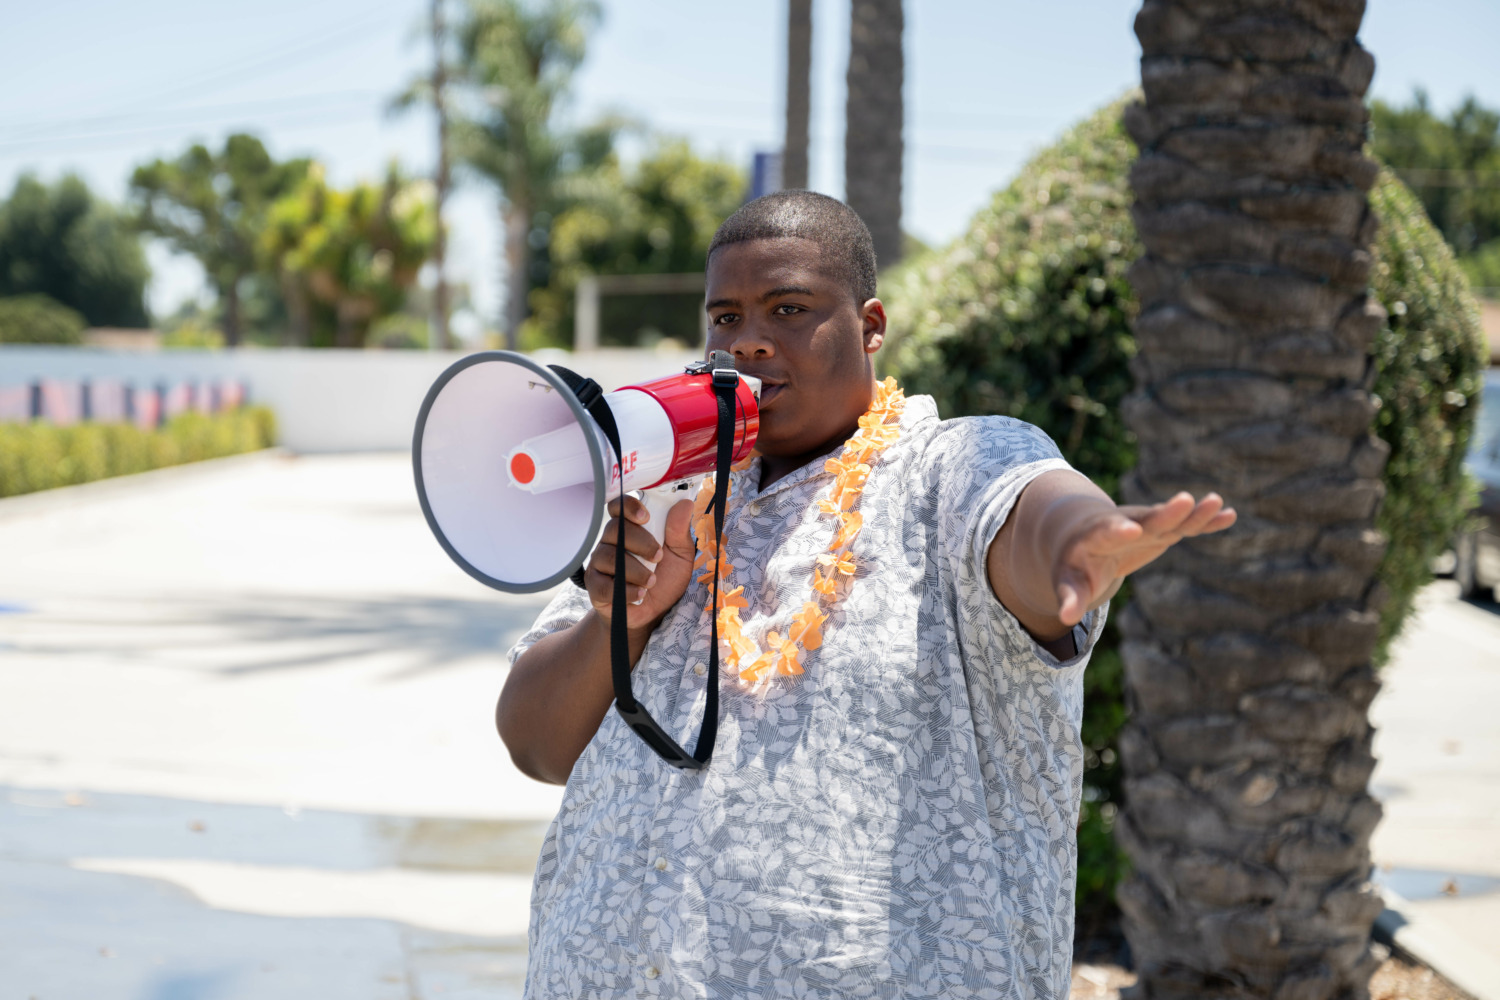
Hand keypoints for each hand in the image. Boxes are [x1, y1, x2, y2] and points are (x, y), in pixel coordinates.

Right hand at [585, 495, 695, 633]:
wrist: (654, 614)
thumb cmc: (665, 579)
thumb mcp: (680, 555)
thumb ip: (679, 531)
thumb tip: (685, 504)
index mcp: (631, 528)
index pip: (620, 506)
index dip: (629, 507)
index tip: (645, 517)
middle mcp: (611, 542)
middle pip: (615, 529)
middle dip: (641, 542)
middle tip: (658, 557)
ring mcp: (600, 563)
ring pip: (609, 556)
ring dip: (635, 570)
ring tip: (652, 582)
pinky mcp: (595, 586)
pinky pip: (603, 584)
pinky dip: (625, 591)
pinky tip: (640, 594)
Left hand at [1052, 492, 1236, 625]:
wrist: (1082, 534)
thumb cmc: (1073, 564)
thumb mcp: (1067, 580)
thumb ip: (1070, 596)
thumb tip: (1066, 617)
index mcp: (1095, 537)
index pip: (1106, 532)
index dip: (1117, 531)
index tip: (1130, 530)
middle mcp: (1124, 525)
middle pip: (1145, 519)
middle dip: (1164, 513)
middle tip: (1184, 500)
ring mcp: (1145, 526)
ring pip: (1171, 519)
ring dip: (1193, 513)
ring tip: (1217, 502)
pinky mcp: (1161, 530)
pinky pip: (1185, 526)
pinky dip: (1205, 522)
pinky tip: (1230, 515)